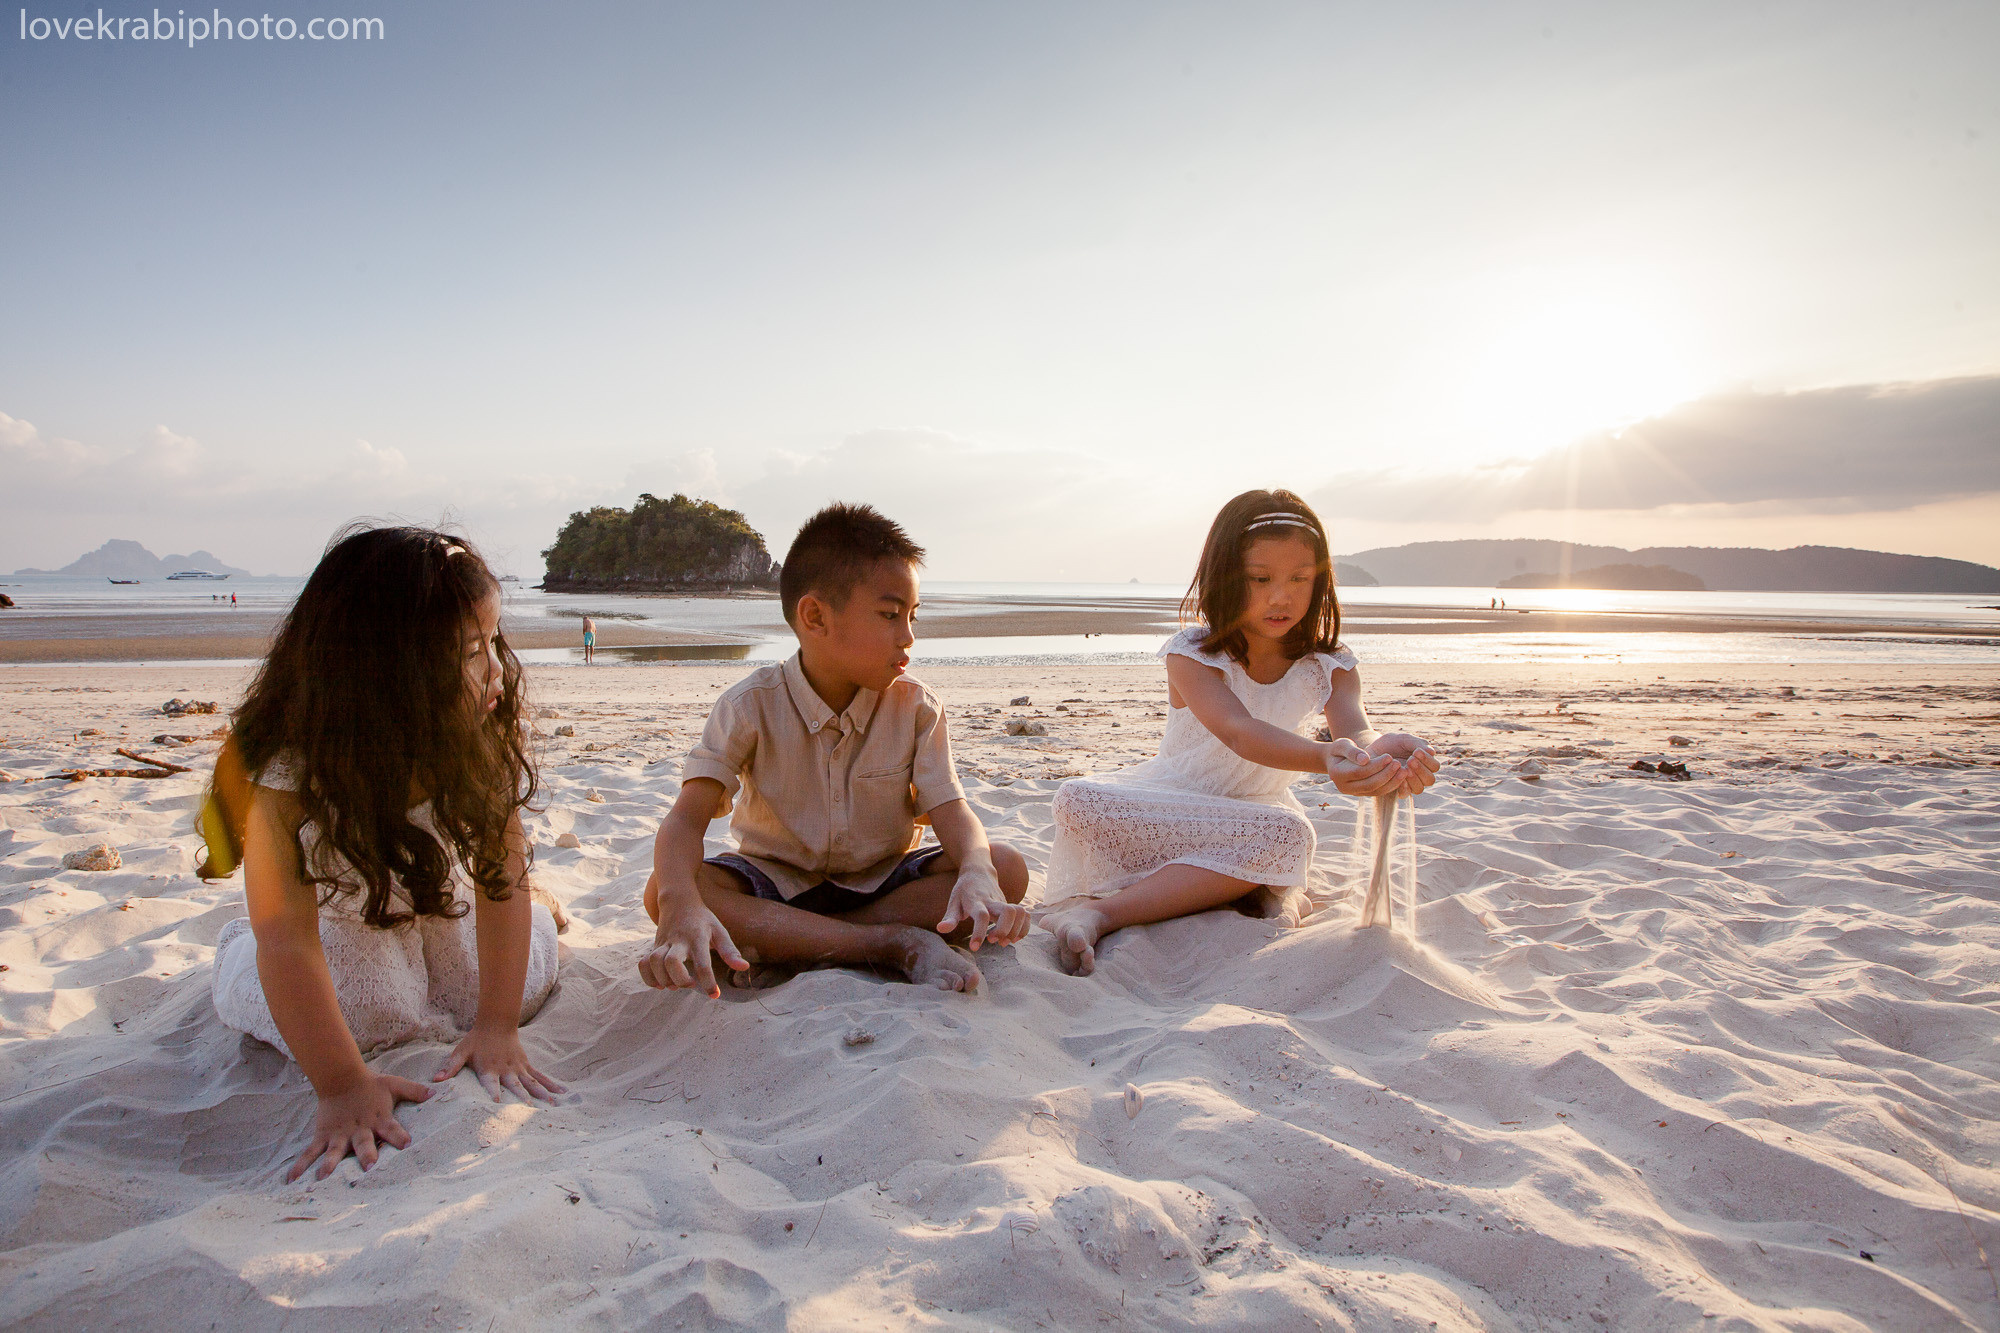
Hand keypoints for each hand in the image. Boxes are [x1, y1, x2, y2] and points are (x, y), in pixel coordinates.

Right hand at [288, 1072, 430, 1181]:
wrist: (341, 1077)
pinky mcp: (323, 1135)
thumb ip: (414, 1090)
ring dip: (330, 1163)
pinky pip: (311, 1152)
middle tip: (370, 1166)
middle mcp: (359, 1129)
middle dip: (367, 1154)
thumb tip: (437, 1091)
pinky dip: (301, 1165)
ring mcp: (339, 1134)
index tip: (407, 1144)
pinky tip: (292, 1179)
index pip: (392, 1128)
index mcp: (378, 1118)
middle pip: (363, 1143)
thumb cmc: (371, 1085)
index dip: (399, 1135)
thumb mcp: (394, 1085)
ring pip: (334, 1150)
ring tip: (324, 1176)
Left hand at [433, 1024, 565, 1103]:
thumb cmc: (476, 1040)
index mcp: (489, 1069)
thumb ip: (451, 1066)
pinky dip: (551, 1084)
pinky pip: (540, 1076)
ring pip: (531, 1082)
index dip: (493, 1093)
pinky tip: (561, 1093)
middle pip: (515, 1086)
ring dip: (541, 1094)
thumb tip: (436, 1079)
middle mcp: (506, 1070)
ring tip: (551, 1105)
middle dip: (522, 1098)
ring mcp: (518, 1067)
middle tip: (530, 1110)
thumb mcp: (461, 1052)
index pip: (491, 1084)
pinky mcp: (526, 1065)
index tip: (497, 1104)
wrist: (496, 1022)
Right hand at [638, 891, 747, 996]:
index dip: (708, 981)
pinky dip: (648, 978)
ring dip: (663, 979)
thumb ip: (730, 951)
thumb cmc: (702, 920)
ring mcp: (663, 943)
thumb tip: (744, 967)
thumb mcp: (719, 930)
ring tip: (675, 985)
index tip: (714, 995)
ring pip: (653, 962)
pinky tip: (660, 983)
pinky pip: (643, 964)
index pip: (702, 962)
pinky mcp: (653, 947)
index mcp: (697, 937)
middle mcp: (678, 940)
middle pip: (671, 962)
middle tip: (691, 984)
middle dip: (679, 979)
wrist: (678, 902)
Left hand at [937, 870, 1027, 950]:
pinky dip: (1023, 928)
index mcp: (976, 901)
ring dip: (1015, 930)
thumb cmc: (964, 890)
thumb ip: (949, 918)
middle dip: (1004, 930)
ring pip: (1019, 912)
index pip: (981, 916)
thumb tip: (940, 929)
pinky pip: (1025, 915)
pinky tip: (1013, 937)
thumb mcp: (953, 902)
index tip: (975, 948)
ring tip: (1003, 941)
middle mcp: (992, 901)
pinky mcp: (1011, 905)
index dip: (979, 932)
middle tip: (992, 940)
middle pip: (1007, 912)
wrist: (979, 872)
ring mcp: (1003, 902)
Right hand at [1326, 739, 1402, 796]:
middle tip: (1398, 763)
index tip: (1389, 756)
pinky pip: (1379, 792)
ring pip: (1375, 791)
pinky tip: (1400, 776)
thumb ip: (1352, 751)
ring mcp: (1354, 793)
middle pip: (1369, 784)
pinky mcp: (1363, 794)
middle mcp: (1344, 787)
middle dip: (1385, 774)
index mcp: (1337, 774)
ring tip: (1403, 770)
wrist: (1336, 760)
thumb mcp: (1342, 744)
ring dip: (1391, 782)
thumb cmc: (1340, 749)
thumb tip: (1365, 760)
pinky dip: (1391, 785)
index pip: (1359, 772)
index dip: (1375, 765)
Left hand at [1366, 733, 1438, 795]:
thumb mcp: (1405, 739)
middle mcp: (1419, 775)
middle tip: (1410, 760)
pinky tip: (1400, 780)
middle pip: (1430, 780)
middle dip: (1421, 770)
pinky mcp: (1397, 789)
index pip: (1434, 766)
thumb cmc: (1391, 743)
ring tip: (1404, 768)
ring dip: (1414, 779)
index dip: (1428, 760)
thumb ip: (1418, 744)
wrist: (1373, 748)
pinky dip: (1404, 787)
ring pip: (1419, 788)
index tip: (1416, 751)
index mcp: (1424, 762)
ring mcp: (1409, 783)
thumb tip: (1432, 752)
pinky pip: (1405, 794)